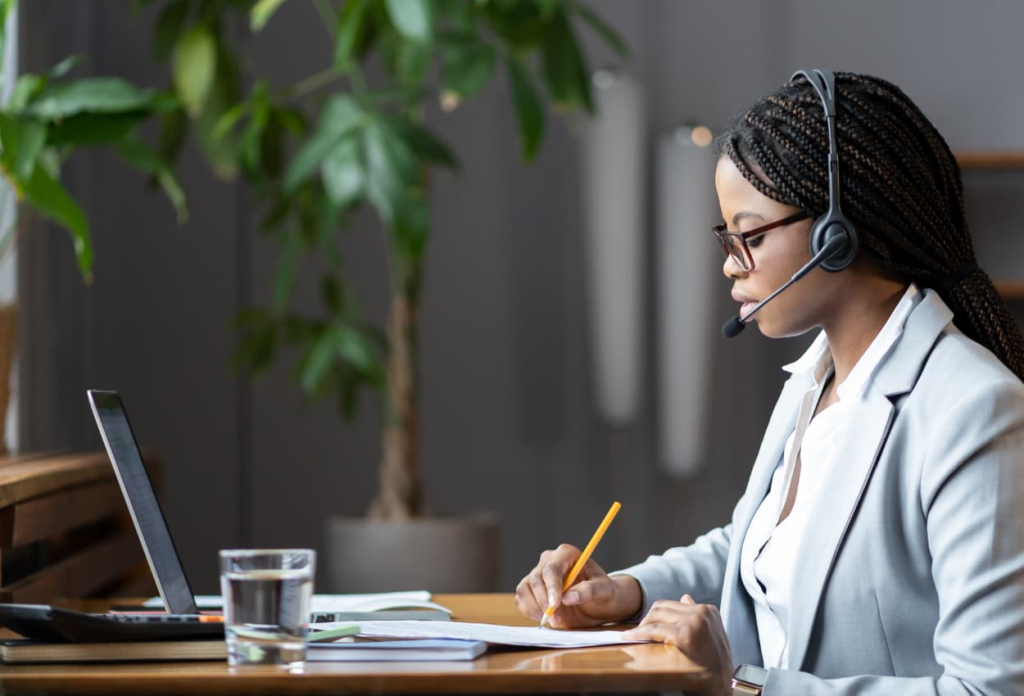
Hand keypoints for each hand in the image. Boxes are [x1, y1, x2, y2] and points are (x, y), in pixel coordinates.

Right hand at [514, 544, 639, 627]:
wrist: (597, 603)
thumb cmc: (603, 592)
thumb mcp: (604, 591)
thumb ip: (589, 591)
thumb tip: (568, 597)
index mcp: (567, 554)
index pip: (552, 569)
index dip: (551, 588)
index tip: (555, 606)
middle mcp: (549, 560)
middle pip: (536, 579)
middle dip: (544, 602)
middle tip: (556, 620)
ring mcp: (538, 573)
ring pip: (524, 588)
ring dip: (535, 608)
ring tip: (553, 621)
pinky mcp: (531, 588)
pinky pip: (521, 598)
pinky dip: (529, 610)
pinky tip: (544, 618)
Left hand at [622, 595, 733, 695]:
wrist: (721, 686)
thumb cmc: (714, 666)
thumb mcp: (711, 635)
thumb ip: (697, 617)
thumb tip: (685, 597)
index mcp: (708, 611)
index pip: (674, 604)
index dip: (657, 614)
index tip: (647, 623)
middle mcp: (702, 612)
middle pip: (663, 607)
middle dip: (647, 618)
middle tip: (637, 631)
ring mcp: (693, 622)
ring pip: (656, 615)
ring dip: (642, 625)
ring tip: (633, 635)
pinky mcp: (684, 635)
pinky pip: (654, 630)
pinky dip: (640, 633)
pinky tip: (632, 638)